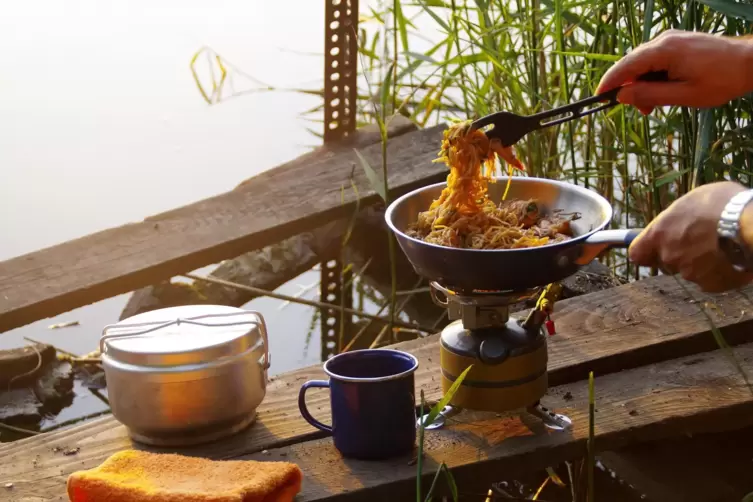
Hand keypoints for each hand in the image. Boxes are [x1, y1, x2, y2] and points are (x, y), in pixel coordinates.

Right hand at [596, 30, 752, 114]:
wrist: (749, 63)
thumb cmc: (720, 81)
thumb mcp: (683, 95)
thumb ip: (650, 95)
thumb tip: (622, 96)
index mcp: (664, 50)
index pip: (626, 66)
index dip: (610, 82)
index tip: (598, 96)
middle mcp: (664, 40)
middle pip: (633, 64)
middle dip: (630, 88)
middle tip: (642, 110)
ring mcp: (672, 39)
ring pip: (644, 63)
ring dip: (644, 85)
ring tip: (656, 105)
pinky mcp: (678, 43)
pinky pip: (656, 60)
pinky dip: (654, 77)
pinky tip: (663, 91)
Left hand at [629, 181, 752, 291]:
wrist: (751, 225)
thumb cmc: (723, 205)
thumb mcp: (693, 200)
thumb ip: (678, 216)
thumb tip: (678, 218)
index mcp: (659, 234)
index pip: (637, 254)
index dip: (646, 252)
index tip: (652, 249)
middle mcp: (669, 256)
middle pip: (665, 263)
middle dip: (677, 256)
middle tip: (697, 243)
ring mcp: (689, 273)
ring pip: (689, 271)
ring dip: (699, 263)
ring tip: (719, 246)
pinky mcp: (710, 284)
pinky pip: (709, 280)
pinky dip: (717, 273)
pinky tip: (730, 258)